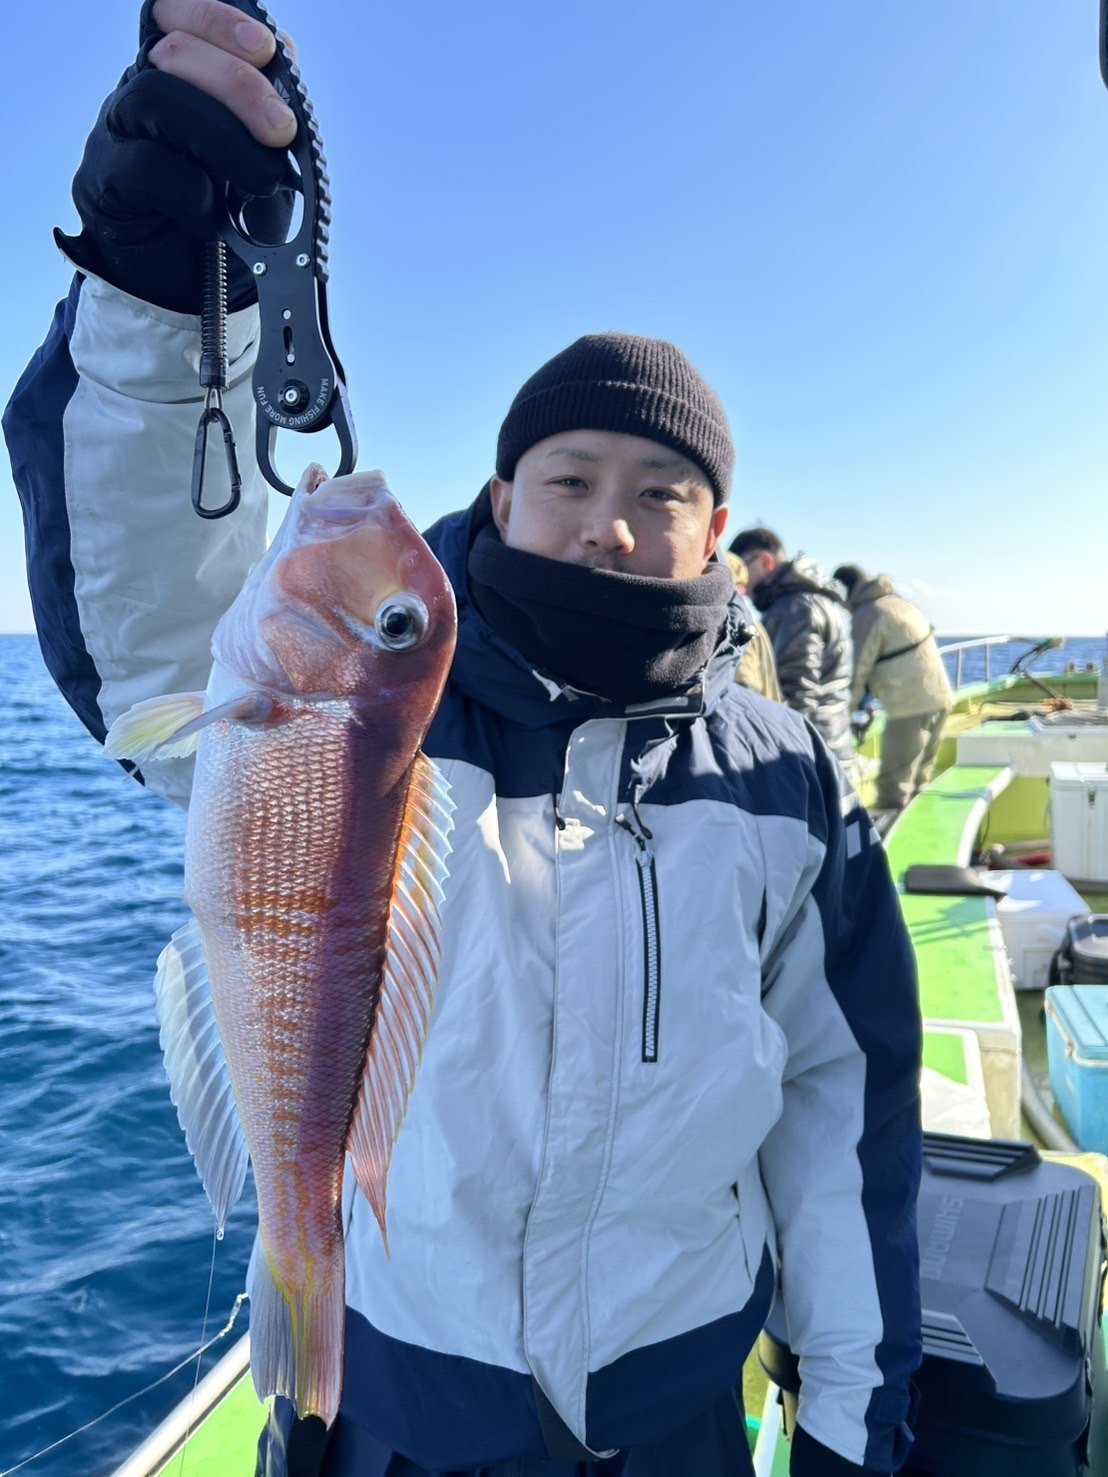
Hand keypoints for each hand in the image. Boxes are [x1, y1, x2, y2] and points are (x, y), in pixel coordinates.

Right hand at [63, 0, 299, 311]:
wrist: (192, 287)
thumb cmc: (232, 217)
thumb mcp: (262, 157)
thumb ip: (269, 110)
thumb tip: (287, 72)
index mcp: (179, 74)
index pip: (174, 12)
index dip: (215, 16)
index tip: (268, 50)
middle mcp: (140, 92)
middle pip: (173, 53)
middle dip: (238, 85)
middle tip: (282, 132)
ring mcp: (116, 134)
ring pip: (153, 98)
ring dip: (222, 135)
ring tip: (263, 178)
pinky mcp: (104, 184)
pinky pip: (143, 166)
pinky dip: (190, 190)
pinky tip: (214, 215)